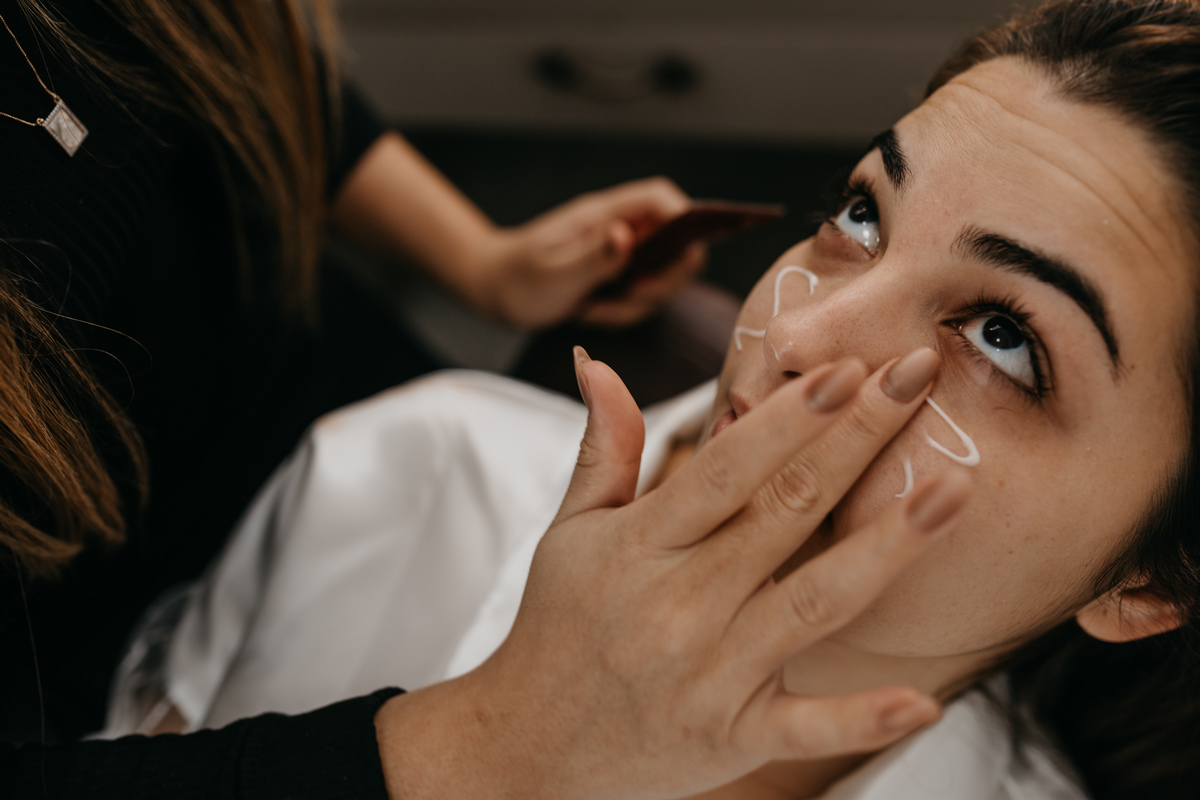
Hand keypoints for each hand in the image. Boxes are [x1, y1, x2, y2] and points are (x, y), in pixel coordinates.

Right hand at [375, 347, 968, 798]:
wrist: (528, 743)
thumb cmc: (560, 626)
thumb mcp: (570, 531)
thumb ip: (602, 447)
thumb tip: (595, 361)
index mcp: (639, 545)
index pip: (726, 468)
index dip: (790, 418)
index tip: (848, 367)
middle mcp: (678, 603)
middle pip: (784, 510)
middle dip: (858, 439)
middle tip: (918, 379)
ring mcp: (709, 673)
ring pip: (813, 601)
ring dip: (888, 545)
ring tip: (953, 490)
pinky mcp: (731, 737)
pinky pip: (805, 725)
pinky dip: (862, 717)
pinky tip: (921, 700)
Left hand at [471, 177, 705, 329]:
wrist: (494, 290)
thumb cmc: (516, 279)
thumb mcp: (553, 274)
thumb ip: (592, 257)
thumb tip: (625, 237)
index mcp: (603, 216)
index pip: (659, 199)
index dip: (684, 220)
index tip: (679, 258)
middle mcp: (617, 230)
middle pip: (675, 241)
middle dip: (664, 279)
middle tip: (631, 298)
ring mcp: (618, 252)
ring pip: (661, 274)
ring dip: (639, 302)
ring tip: (597, 309)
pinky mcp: (615, 275)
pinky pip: (642, 294)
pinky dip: (625, 311)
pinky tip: (592, 312)